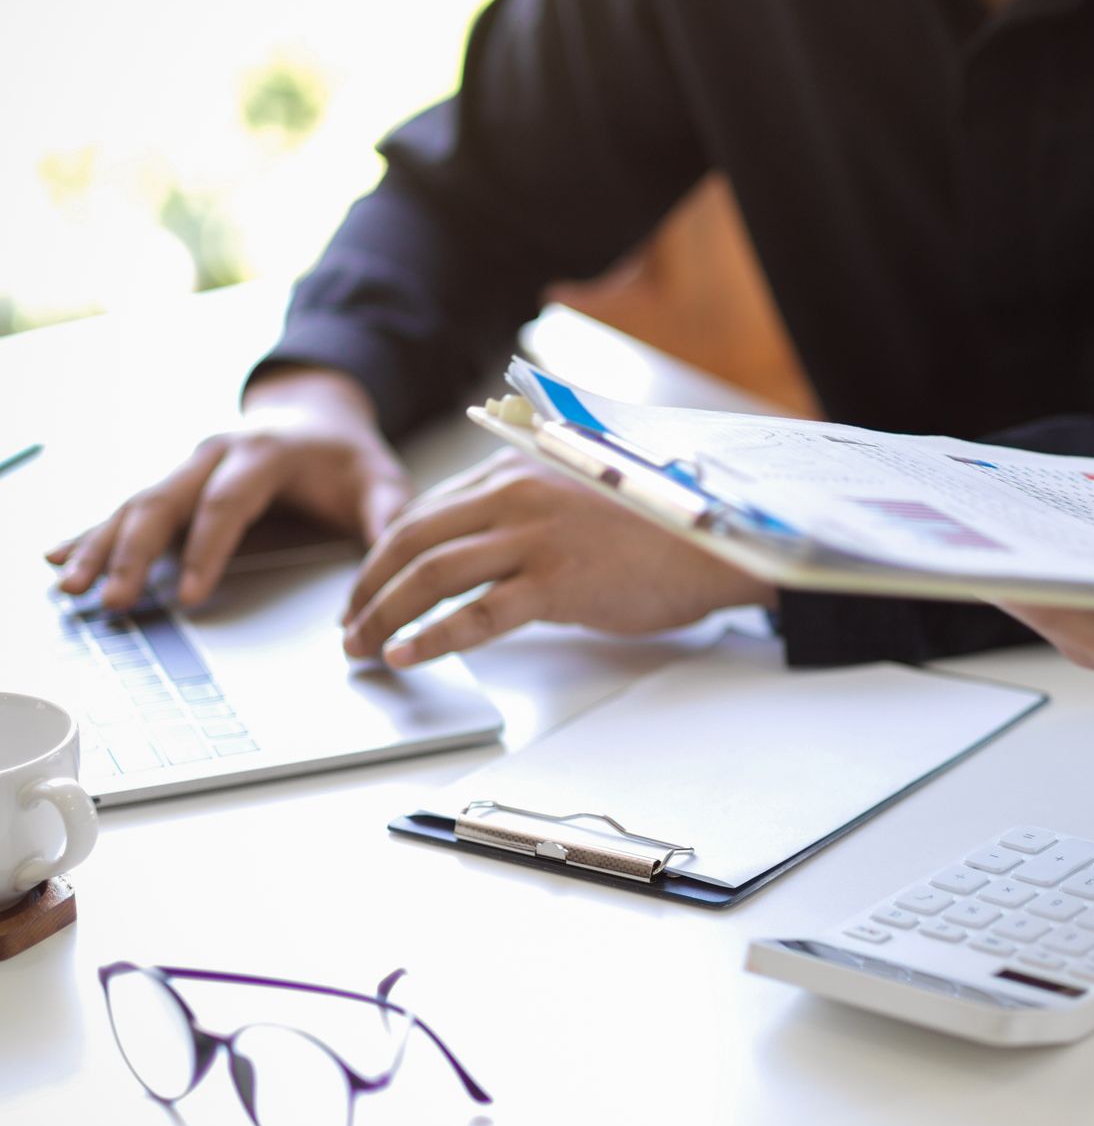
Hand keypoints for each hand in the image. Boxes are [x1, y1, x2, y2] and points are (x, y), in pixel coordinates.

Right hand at [45, 368, 410, 608]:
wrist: (319, 410)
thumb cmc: (346, 454)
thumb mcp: (380, 480)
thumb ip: (388, 519)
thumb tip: (394, 566)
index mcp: (265, 452)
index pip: (228, 503)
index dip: (207, 549)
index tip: (189, 593)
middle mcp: (216, 452)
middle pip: (166, 500)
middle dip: (133, 551)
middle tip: (111, 598)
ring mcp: (189, 464)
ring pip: (136, 502)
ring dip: (100, 544)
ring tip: (70, 584)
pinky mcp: (175, 479)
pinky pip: (128, 505)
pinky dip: (93, 530)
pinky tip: (59, 554)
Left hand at [341, 450, 775, 666]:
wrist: (712, 546)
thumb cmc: (654, 529)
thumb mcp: (576, 497)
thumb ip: (523, 512)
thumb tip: (477, 551)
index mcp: (518, 470)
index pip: (426, 510)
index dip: (384, 554)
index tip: (368, 587)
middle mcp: (518, 495)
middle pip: (412, 540)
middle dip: (367, 587)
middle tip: (350, 624)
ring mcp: (535, 537)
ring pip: (431, 575)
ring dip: (384, 616)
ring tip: (365, 647)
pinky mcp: (556, 582)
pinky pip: (476, 614)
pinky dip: (432, 637)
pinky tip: (409, 655)